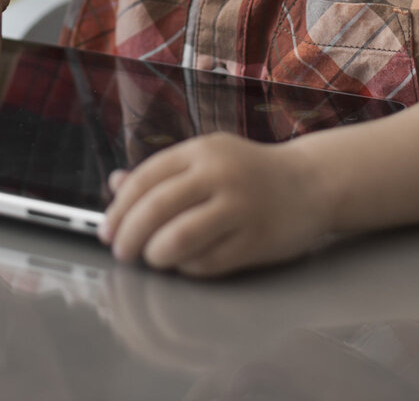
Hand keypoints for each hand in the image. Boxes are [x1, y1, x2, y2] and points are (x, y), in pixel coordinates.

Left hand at [98, 132, 328, 277]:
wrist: (312, 183)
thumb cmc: (250, 172)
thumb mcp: (207, 157)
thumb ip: (163, 171)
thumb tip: (116, 184)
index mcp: (202, 150)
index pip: (146, 178)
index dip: (120, 207)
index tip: (107, 229)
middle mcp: (220, 174)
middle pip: (157, 208)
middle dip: (130, 236)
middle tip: (121, 252)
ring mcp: (240, 207)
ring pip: (179, 238)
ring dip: (155, 255)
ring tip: (152, 258)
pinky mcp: (256, 240)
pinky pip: (208, 262)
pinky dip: (187, 268)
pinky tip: (185, 264)